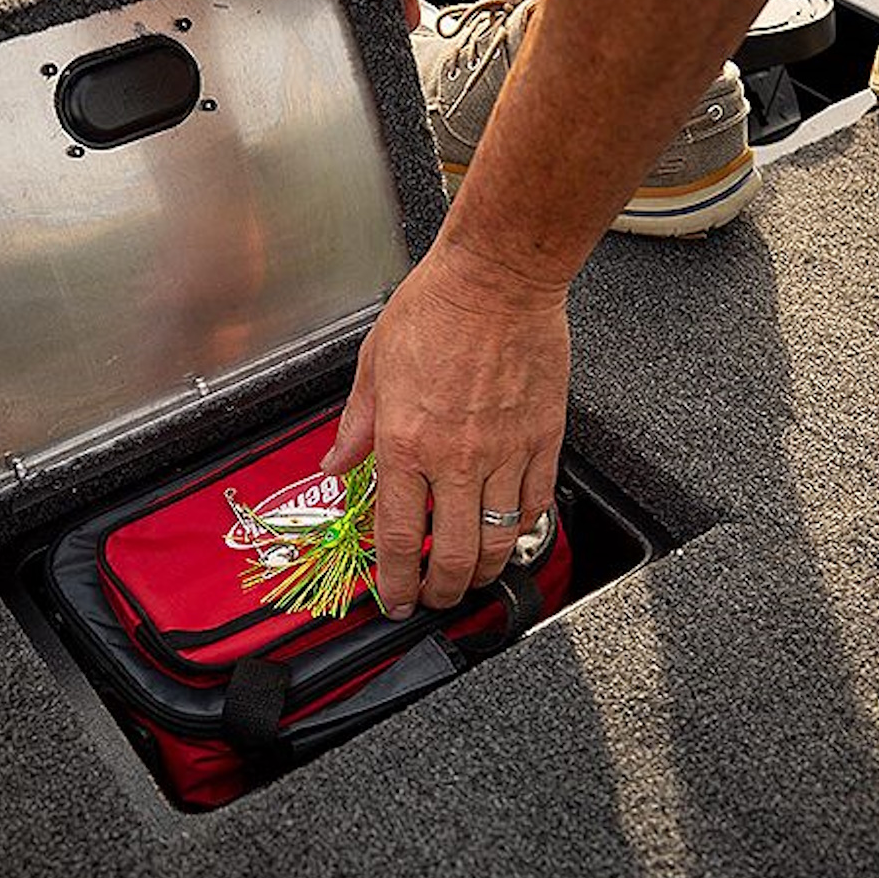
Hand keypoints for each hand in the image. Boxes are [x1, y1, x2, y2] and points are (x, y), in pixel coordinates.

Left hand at [321, 239, 568, 618]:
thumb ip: (355, 426)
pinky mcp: (543, 439)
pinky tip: (509, 531)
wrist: (498, 279)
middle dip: (441, 592)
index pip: (396, 536)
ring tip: (470, 576)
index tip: (393, 598)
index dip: (393, 581)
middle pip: (452, 555)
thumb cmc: (436, 308)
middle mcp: (456, 457)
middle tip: (434, 598)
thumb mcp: (373, 366)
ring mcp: (505, 452)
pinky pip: (535, 504)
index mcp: (405, 442)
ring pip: (497, 540)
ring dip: (481, 571)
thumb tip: (335, 464)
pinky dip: (522, 529)